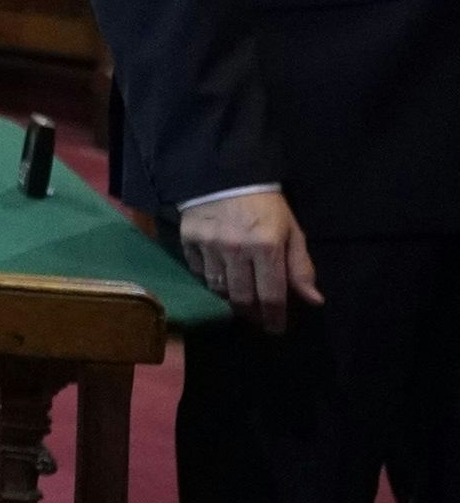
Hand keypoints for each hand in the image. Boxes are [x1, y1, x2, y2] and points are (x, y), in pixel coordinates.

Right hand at [177, 190, 321, 333]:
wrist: (223, 172)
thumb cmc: (265, 203)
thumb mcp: (291, 231)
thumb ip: (300, 266)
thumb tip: (313, 300)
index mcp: (267, 247)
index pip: (272, 295)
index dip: (275, 317)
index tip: (277, 329)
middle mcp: (237, 251)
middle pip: (242, 298)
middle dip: (252, 314)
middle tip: (258, 318)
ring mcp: (210, 246)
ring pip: (218, 288)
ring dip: (230, 298)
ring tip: (239, 300)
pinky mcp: (189, 241)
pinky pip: (199, 271)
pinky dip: (209, 279)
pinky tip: (219, 277)